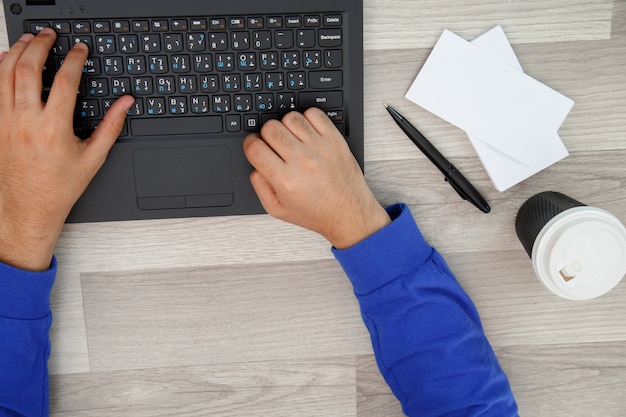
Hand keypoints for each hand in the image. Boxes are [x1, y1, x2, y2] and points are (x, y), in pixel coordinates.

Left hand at [0, 29, 133, 270]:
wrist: (29, 208)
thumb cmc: (59, 187)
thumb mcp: (93, 157)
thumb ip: (111, 126)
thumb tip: (125, 103)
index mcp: (54, 128)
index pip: (65, 81)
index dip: (74, 60)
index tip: (79, 50)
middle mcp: (26, 121)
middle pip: (29, 68)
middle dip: (40, 45)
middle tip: (49, 35)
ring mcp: (6, 122)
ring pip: (5, 73)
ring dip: (16, 51)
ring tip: (28, 40)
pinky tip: (6, 61)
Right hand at [243, 108, 390, 248]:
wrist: (348, 213)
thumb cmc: (317, 213)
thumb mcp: (277, 209)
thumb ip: (259, 186)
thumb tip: (255, 165)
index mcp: (285, 180)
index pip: (254, 147)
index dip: (250, 145)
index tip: (255, 147)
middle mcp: (303, 161)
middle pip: (270, 128)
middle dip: (266, 135)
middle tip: (274, 146)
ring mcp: (321, 148)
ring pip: (290, 117)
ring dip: (286, 126)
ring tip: (292, 139)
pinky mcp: (335, 141)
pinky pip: (314, 114)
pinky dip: (307, 119)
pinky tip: (307, 133)